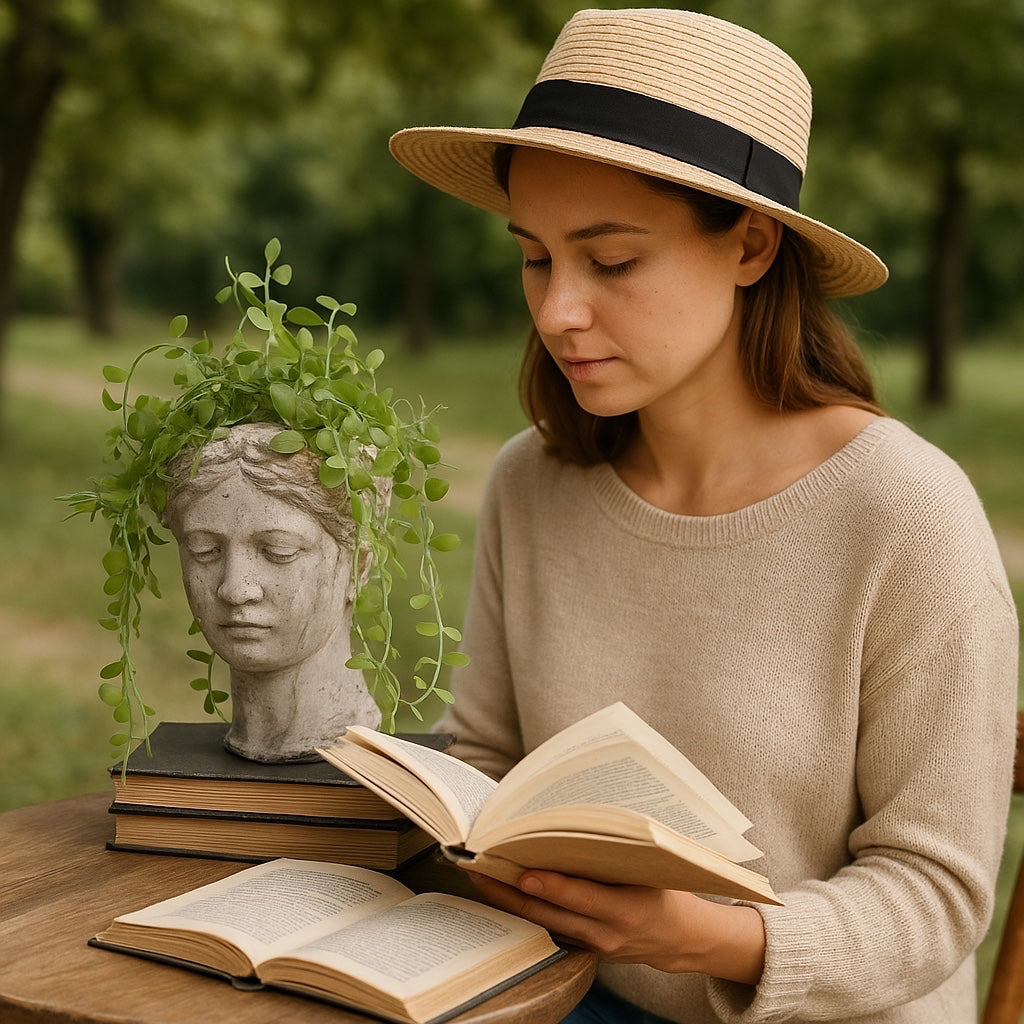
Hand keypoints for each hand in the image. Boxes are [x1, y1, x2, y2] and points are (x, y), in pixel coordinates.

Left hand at [468, 869, 764, 984]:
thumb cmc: (667, 891)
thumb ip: (620, 852)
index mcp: (627, 911)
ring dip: (509, 901)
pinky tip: (503, 891)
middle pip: (549, 914)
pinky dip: (525, 911)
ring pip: (542, 923)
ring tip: (481, 875)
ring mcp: (593, 946)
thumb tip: (583, 819)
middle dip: (510, 892)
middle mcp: (606, 934)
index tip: (522, 872)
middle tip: (479, 869)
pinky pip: (549, 929)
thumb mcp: (653, 869)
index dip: (551, 886)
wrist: (682, 939)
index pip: (581, 897)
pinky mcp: (584, 949)